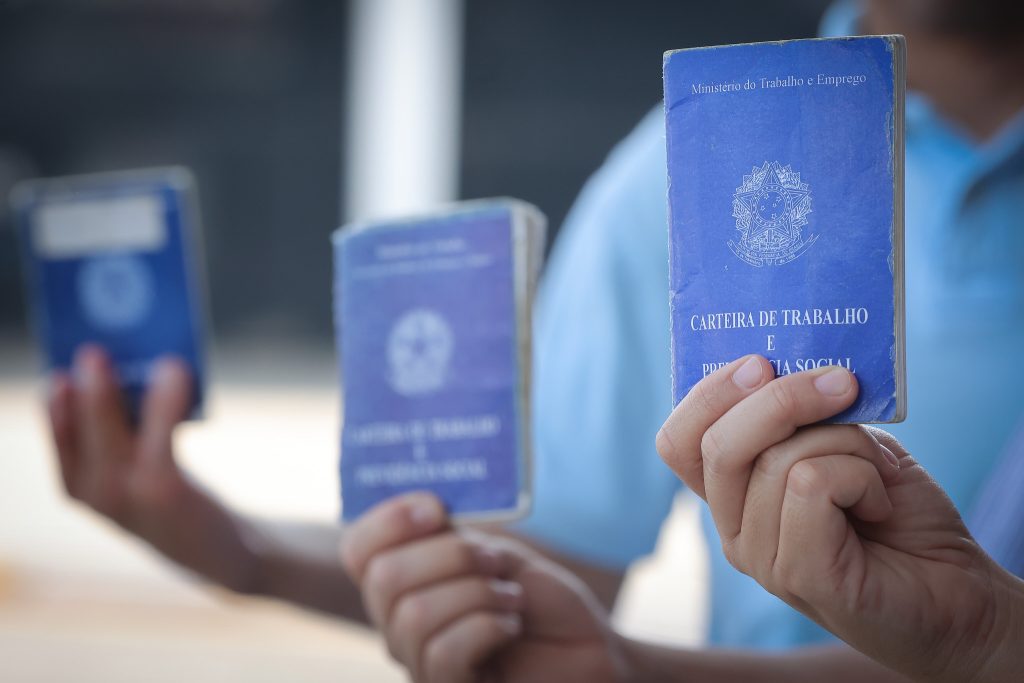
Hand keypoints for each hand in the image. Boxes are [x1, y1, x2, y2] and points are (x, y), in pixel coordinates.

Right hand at [48, 345, 256, 590]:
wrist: (221, 552)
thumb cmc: (174, 498)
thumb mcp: (139, 469)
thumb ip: (127, 431)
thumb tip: (133, 370)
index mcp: (79, 489)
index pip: (59, 441)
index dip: (54, 408)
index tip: (56, 373)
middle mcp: (95, 496)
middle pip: (78, 430)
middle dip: (83, 390)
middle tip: (90, 351)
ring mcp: (127, 496)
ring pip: (109, 429)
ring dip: (111, 390)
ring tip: (112, 357)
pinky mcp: (164, 490)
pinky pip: (159, 432)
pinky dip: (165, 399)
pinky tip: (174, 371)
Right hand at [341, 493, 627, 682]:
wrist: (587, 648)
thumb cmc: (540, 602)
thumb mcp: (493, 554)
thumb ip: (450, 537)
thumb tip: (424, 510)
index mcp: (406, 584)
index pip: (358, 550)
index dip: (388, 520)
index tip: (437, 508)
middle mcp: (400, 626)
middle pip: (384, 578)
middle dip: (451, 554)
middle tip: (495, 561)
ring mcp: (420, 664)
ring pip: (415, 615)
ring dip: (478, 593)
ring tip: (511, 598)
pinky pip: (444, 654)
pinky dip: (488, 627)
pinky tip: (511, 628)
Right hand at [656, 355, 1023, 682]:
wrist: (959, 593)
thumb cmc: (899, 514)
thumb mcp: (845, 445)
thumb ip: (807, 418)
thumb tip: (790, 367)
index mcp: (732, 496)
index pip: (678, 442)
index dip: (708, 394)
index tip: (762, 361)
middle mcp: (732, 530)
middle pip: (717, 444)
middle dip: (781, 398)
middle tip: (842, 382)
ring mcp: (759, 558)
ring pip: (776, 459)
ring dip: (846, 444)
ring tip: (879, 474)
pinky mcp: (798, 574)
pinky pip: (811, 485)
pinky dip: (861, 477)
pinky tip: (880, 506)